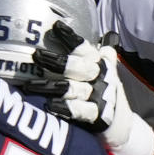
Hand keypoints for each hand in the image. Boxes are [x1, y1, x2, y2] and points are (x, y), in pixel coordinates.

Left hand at [33, 24, 153, 154]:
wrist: (124, 128)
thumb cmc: (107, 94)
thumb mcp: (109, 73)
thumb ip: (106, 54)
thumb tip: (110, 34)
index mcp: (102, 66)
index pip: (85, 49)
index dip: (71, 38)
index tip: (56, 27)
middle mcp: (101, 80)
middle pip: (79, 67)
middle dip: (57, 61)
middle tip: (36, 56)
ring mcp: (100, 98)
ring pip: (73, 89)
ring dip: (50, 86)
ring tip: (29, 84)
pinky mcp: (99, 118)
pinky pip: (81, 111)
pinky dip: (65, 108)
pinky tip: (50, 105)